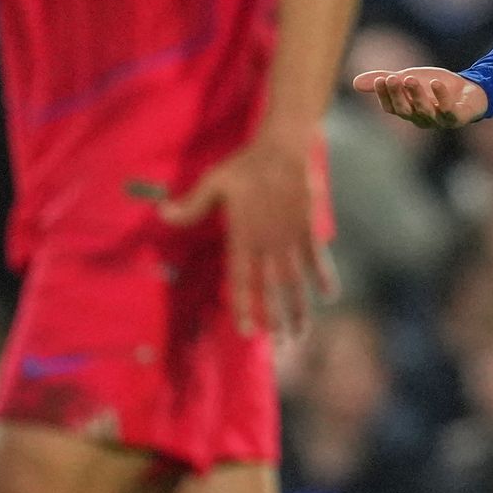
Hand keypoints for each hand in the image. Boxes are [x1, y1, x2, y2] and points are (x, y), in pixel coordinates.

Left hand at [160, 134, 334, 337]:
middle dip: (277, 318)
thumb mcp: (212, 182)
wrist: (283, 147)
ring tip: (302, 333)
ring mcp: (290, 237)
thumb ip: (191, 205)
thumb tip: (161, 214)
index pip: (241, 280)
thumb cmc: (246, 165)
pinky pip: (317, 258)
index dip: (244, 307)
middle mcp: (267, 243)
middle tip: (282, 345)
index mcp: (242, 237)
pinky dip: (324, 276)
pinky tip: (331, 295)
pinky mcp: (308, 228)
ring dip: (300, 308)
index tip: (246, 331)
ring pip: (295, 280)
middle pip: (273, 289)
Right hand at [351, 66, 489, 127]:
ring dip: (416, 95)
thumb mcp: (409, 79)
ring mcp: (439, 120)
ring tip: (410, 79)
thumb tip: (354, 83)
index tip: (380, 79)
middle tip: (392, 78)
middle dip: (398, 95)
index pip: (391, 107)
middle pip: (405, 110)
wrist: (470, 90)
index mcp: (408, 111)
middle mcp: (421, 119)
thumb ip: (386, 80)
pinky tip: (436, 83)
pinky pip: (448, 110)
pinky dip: (442, 97)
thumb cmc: (436, 86)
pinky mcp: (457, 117)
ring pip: (424, 110)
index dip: (384, 95)